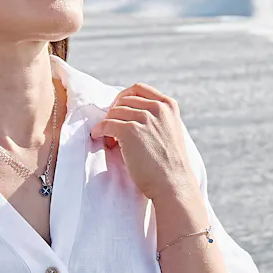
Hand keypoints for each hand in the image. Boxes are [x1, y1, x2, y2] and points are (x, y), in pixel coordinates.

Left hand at [91, 83, 200, 205]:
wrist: (172, 183)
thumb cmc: (169, 163)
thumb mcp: (170, 131)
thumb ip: (156, 117)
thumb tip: (128, 113)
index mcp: (168, 105)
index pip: (138, 89)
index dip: (123, 98)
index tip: (117, 109)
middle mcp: (157, 107)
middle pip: (123, 100)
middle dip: (115, 113)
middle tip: (112, 129)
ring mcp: (144, 118)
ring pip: (113, 112)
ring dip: (107, 124)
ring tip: (110, 140)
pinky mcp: (130, 131)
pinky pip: (106, 124)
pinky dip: (100, 130)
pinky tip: (100, 138)